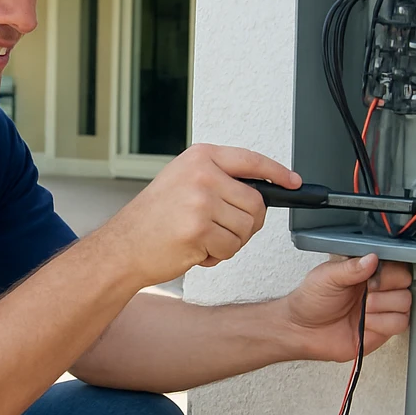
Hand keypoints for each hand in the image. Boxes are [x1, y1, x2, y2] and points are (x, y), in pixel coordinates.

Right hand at [97, 143, 300, 287]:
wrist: (122, 248)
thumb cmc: (153, 220)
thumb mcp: (183, 182)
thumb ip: (220, 181)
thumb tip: (263, 192)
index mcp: (200, 158)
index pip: (250, 160)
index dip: (277, 173)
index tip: (293, 182)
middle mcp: (202, 174)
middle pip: (256, 202)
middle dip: (246, 224)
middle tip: (218, 231)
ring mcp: (200, 200)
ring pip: (246, 229)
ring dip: (229, 242)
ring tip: (200, 238)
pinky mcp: (199, 228)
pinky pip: (231, 248)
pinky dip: (217, 256)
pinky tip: (194, 250)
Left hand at [282, 255, 411, 361]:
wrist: (302, 331)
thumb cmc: (310, 301)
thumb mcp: (326, 277)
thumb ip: (350, 267)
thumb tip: (372, 258)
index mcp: (366, 272)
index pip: (396, 264)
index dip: (389, 271)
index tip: (372, 278)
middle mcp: (378, 289)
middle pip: (406, 283)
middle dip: (387, 289)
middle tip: (367, 294)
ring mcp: (381, 310)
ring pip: (405, 304)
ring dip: (383, 307)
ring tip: (364, 309)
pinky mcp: (382, 330)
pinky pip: (399, 324)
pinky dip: (382, 323)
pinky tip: (366, 323)